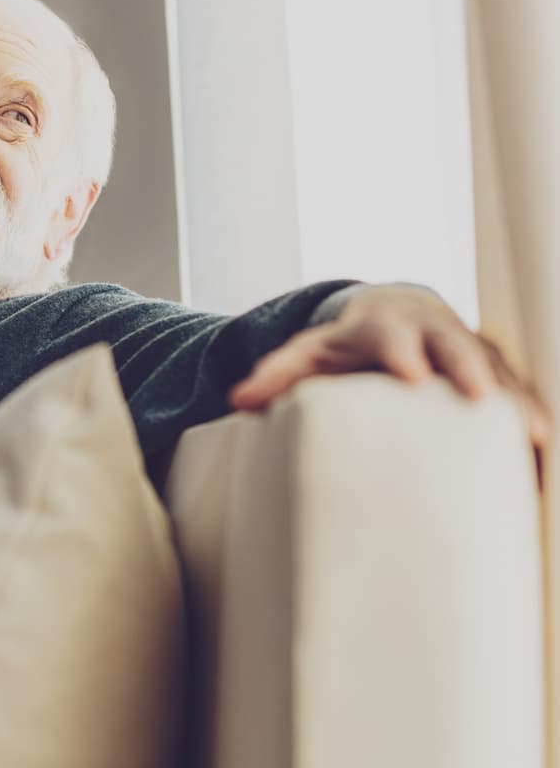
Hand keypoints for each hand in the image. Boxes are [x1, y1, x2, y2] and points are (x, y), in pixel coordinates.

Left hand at [229, 284, 551, 451]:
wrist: (395, 315)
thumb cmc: (344, 345)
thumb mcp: (306, 355)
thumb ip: (275, 377)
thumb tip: (239, 400)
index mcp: (384, 325)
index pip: (390, 335)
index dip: (400, 351)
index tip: (409, 374)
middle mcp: (434, 331)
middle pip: (455, 346)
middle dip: (468, 370)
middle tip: (479, 399)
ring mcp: (470, 349)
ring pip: (499, 370)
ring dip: (515, 399)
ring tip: (533, 435)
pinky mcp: (495, 372)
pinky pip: (519, 392)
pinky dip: (532, 416)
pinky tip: (545, 452)